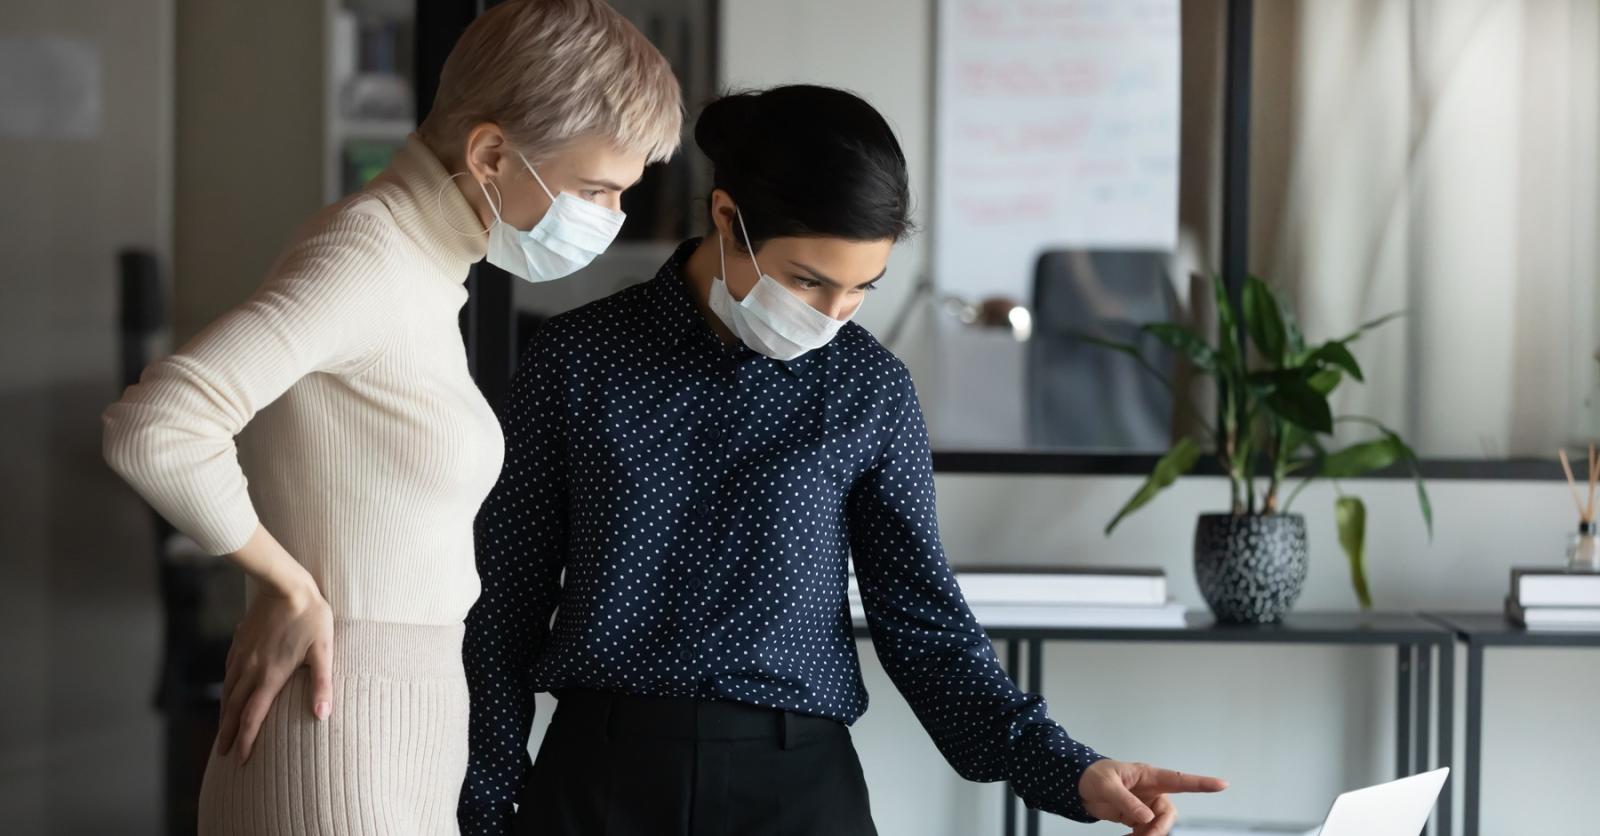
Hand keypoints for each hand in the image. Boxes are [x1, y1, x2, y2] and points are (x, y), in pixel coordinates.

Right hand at [215, 572, 333, 763]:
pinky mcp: (239, 643)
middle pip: (234, 709)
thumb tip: (322, 715)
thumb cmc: (311, 617)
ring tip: (222, 730)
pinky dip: (225, 689)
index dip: (246, 740)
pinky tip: (227, 692)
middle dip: (228, 734)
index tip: (240, 759)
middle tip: (222, 754)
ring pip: (227, 691)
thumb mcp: (323, 650)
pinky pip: (228, 672)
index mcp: (271, 675)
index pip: (253, 717)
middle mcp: (251, 670)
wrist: (285, 585)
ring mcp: (242, 656)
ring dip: (223, 714)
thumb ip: (322, 684)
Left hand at [1079, 759, 1227, 835]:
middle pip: (1168, 813)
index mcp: (1148, 776)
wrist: (1077, 786)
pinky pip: (1146, 830)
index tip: (1222, 784)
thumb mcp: (1107, 786)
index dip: (1201, 783)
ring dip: (1148, 835)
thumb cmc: (1093, 776)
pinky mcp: (1136, 816)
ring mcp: (1145, 804)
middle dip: (1159, 828)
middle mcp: (1151, 790)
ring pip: (1158, 824)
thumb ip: (1126, 801)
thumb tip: (1145, 816)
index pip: (1179, 779)